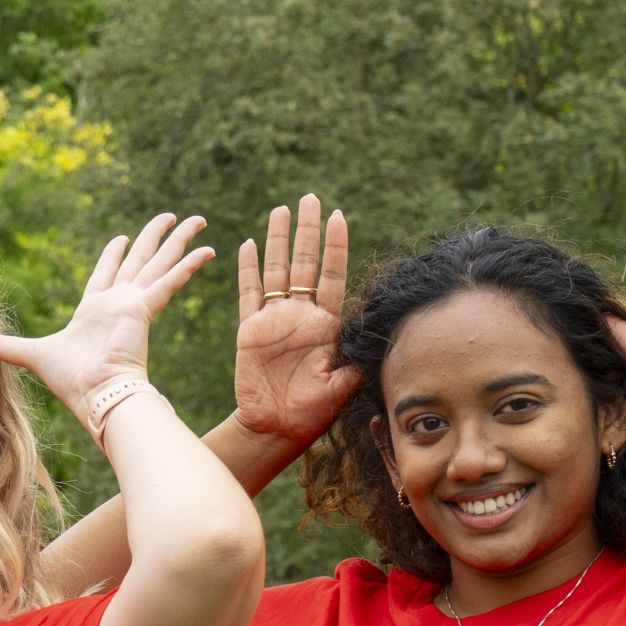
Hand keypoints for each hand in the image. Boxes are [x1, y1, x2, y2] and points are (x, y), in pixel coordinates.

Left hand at [0, 211, 211, 409]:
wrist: (95, 395)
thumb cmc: (71, 382)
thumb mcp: (32, 355)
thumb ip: (6, 347)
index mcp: (95, 311)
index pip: (107, 274)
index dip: (114, 255)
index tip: (122, 238)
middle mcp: (118, 304)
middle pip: (140, 261)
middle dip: (154, 238)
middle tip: (171, 218)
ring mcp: (133, 305)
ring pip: (159, 263)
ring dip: (178, 241)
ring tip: (198, 220)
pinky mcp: (144, 309)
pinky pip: (169, 282)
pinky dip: (187, 266)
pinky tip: (207, 250)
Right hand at [230, 196, 358, 444]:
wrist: (277, 427)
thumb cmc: (313, 411)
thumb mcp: (343, 386)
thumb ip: (356, 361)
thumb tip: (377, 338)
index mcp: (326, 324)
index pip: (332, 275)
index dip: (335, 246)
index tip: (339, 217)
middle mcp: (301, 316)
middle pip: (304, 263)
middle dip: (307, 230)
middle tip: (310, 198)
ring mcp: (274, 320)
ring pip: (276, 271)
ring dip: (278, 240)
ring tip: (281, 209)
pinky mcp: (249, 330)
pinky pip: (248, 294)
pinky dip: (248, 270)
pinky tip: (249, 245)